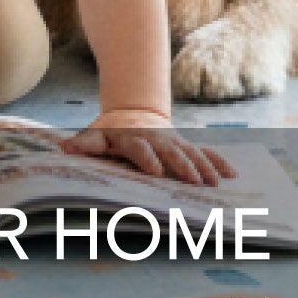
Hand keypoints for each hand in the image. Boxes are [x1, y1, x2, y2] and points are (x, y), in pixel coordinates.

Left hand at [61, 109, 234, 186]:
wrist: (132, 113)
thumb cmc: (110, 132)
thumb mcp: (94, 135)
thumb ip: (83, 144)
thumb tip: (65, 148)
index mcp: (133, 138)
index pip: (140, 149)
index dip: (147, 159)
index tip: (155, 172)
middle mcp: (157, 140)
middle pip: (171, 152)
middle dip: (183, 166)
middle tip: (195, 182)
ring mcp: (174, 142)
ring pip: (192, 153)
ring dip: (204, 167)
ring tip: (214, 183)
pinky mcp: (186, 145)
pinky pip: (205, 152)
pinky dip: (218, 161)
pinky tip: (232, 174)